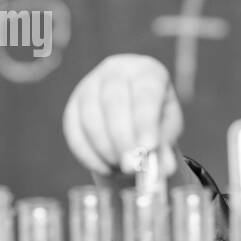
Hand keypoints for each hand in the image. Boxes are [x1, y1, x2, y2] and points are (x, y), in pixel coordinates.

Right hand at [62, 54, 182, 175]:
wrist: (133, 110)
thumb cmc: (156, 117)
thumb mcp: (167, 128)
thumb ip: (165, 146)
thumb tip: (164, 169)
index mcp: (147, 71)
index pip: (145, 94)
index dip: (145, 122)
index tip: (147, 148)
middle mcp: (115, 71)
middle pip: (113, 102)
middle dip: (122, 138)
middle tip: (131, 167)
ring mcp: (89, 85)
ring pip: (90, 116)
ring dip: (105, 148)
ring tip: (121, 169)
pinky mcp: (73, 104)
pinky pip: (74, 129)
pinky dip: (87, 153)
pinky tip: (104, 168)